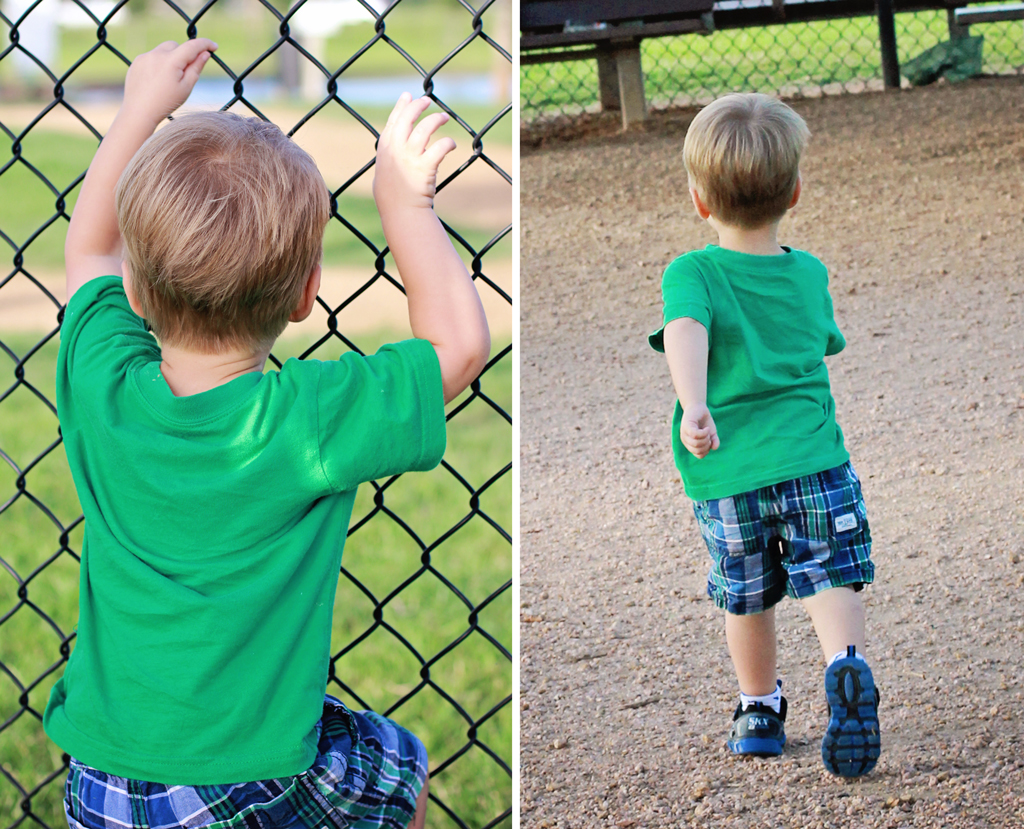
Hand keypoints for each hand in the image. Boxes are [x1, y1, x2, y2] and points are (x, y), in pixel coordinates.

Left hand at [122, 39, 217, 125]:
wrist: (139, 111)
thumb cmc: (165, 102)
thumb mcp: (186, 87)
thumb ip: (196, 68)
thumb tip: (205, 53)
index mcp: (171, 61)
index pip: (192, 46)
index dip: (205, 44)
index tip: (214, 46)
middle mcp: (156, 54)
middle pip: (176, 45)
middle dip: (183, 54)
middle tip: (184, 72)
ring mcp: (145, 57)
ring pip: (163, 50)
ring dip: (170, 58)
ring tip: (168, 79)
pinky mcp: (137, 61)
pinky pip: (152, 56)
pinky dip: (158, 63)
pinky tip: (157, 80)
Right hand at [373, 93, 455, 212]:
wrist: (401, 212)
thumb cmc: (392, 197)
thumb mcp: (383, 172)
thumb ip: (388, 158)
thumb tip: (394, 150)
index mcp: (385, 149)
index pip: (393, 121)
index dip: (401, 106)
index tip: (408, 95)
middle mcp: (396, 149)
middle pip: (407, 118)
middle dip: (418, 106)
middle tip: (428, 101)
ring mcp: (410, 157)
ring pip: (425, 128)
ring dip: (436, 119)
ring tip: (443, 117)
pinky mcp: (425, 166)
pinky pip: (440, 146)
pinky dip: (448, 143)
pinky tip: (451, 145)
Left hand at [680, 402, 719, 458]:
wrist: (699, 407)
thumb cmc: (704, 422)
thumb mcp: (711, 433)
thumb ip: (714, 441)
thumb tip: (714, 448)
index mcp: (690, 445)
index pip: (699, 455)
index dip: (707, 450)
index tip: (710, 441)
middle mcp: (685, 440)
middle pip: (698, 450)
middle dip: (707, 444)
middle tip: (709, 435)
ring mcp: (684, 433)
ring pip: (696, 444)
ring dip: (706, 438)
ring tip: (707, 431)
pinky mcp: (686, 426)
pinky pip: (695, 435)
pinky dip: (704, 433)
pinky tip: (706, 428)